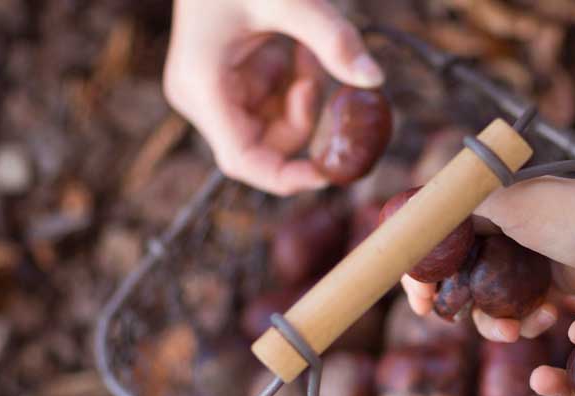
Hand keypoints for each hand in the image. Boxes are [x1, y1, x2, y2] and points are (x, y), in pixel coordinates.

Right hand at [164, 0, 383, 194]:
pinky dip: (295, 83)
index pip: (243, 162)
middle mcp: (201, 96)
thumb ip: (332, 39)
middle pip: (264, 146)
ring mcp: (213, 88)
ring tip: (307, 49)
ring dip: (302, 97)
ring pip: (272, 126)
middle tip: (319, 74)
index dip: (287, 177)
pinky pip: (271, 102)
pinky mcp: (229, 77)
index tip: (331, 172)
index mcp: (202, 88)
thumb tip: (374, 79)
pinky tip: (301, 47)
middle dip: (302, 119)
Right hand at [401, 174, 574, 341]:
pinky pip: (521, 316)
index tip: (422, 302)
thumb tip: (415, 219)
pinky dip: (529, 323)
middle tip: (463, 320)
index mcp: (482, 210)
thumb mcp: (509, 203)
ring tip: (517, 331)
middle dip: (458, 307)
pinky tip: (551, 315)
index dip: (421, 275)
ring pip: (488, 307)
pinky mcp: (547, 288)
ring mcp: (521, 263)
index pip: (434, 244)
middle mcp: (497, 235)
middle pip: (456, 281)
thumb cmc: (572, 214)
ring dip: (496, 324)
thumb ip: (459, 210)